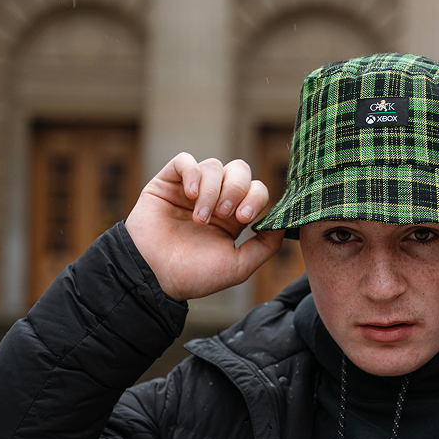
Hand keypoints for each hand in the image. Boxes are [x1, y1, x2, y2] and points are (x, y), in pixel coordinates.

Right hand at [124, 153, 284, 300]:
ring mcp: (190, 188)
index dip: (255, 198)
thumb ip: (265, 246)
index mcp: (233, 216)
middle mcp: (214, 198)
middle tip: (225, 214)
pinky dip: (193, 173)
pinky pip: (185, 161)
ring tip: (200, 218)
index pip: (256, 189)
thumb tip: (284, 224)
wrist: (153, 277)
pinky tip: (190, 195)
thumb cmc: (193, 275)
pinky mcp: (167, 182)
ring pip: (214, 165)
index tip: (244, 220)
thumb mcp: (238, 266)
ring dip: (212, 190)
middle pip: (240, 170)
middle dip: (237, 189)